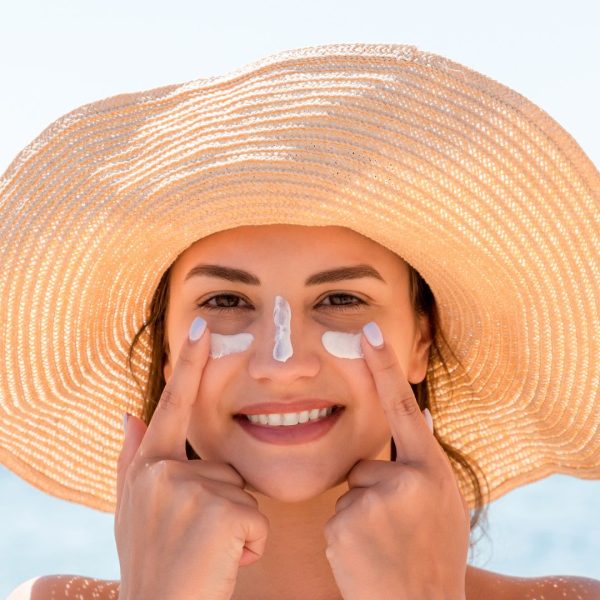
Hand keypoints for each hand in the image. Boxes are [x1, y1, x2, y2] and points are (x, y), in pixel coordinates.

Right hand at [115, 318, 268, 599]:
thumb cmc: (152, 565)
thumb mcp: (133, 512)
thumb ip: (132, 459)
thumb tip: (130, 412)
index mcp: (150, 467)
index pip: (174, 405)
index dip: (188, 365)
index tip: (202, 324)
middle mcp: (164, 472)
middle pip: (224, 468)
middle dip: (223, 504)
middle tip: (196, 541)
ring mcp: (191, 491)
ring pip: (241, 495)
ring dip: (235, 527)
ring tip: (208, 553)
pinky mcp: (220, 515)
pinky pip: (256, 520)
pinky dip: (249, 545)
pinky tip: (224, 562)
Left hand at [324, 322, 469, 599]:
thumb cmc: (434, 555)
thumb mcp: (446, 504)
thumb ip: (427, 462)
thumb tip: (415, 414)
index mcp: (432, 470)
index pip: (402, 407)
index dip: (385, 366)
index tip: (368, 330)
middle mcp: (406, 479)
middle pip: (366, 464)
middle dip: (373, 490)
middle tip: (395, 528)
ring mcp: (374, 501)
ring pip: (351, 490)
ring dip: (360, 513)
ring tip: (383, 544)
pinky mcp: (345, 524)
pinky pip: (336, 514)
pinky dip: (346, 533)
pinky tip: (366, 555)